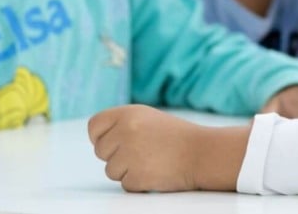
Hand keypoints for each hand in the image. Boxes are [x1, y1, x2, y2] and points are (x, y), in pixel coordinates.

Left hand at [89, 105, 203, 191]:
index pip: (94, 126)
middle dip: (116, 156)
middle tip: (141, 152)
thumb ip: (123, 124)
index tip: (111, 143)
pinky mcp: (135, 176)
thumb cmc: (177, 136)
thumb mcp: (148, 118)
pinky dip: (139, 182)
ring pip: (111, 170)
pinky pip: (125, 184)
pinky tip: (156, 171)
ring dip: (127, 170)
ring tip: (151, 161)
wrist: (203, 153)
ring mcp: (129, 154)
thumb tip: (99, 138)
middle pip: (101, 151)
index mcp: (128, 113)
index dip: (100, 137)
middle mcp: (125, 131)